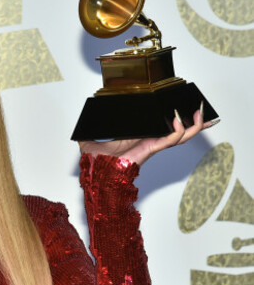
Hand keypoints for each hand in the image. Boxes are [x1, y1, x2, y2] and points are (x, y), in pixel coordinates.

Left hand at [78, 106, 216, 165]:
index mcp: (140, 138)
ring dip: (192, 125)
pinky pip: (169, 140)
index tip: (187, 109)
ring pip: (180, 136)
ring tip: (199, 113)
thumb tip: (82, 123)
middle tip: (202, 110)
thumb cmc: (96, 163)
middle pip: (179, 132)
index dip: (177, 120)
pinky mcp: (150, 149)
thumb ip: (89, 131)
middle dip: (193, 122)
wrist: (96, 174)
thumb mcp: (91, 141)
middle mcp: (149, 142)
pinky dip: (176, 130)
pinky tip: (178, 120)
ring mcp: (152, 146)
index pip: (164, 128)